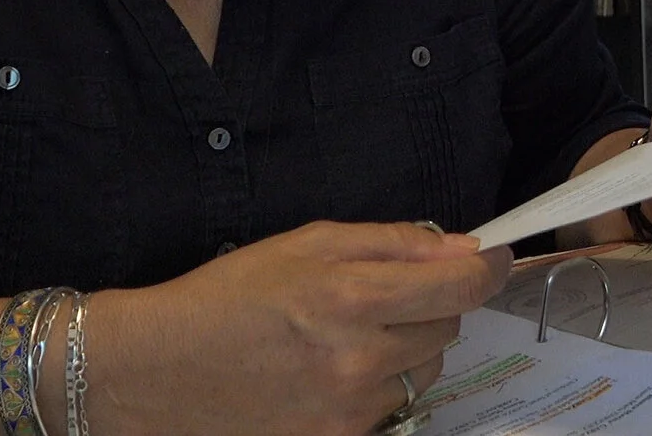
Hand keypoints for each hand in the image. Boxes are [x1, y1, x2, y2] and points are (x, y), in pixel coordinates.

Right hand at [92, 220, 509, 435]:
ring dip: (407, 349)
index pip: (460, 288)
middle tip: (384, 294)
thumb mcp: (306, 243)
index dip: (487, 269)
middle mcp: (357, 359)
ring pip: (424, 372)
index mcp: (350, 297)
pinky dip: (378, 385)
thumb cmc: (228, 296)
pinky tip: (333, 370)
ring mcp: (349, 409)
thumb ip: (393, 243)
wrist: (159, 371)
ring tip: (349, 335)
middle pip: (447, 329)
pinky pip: (390, 406)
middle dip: (432, 304)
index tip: (492, 258)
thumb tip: (463, 248)